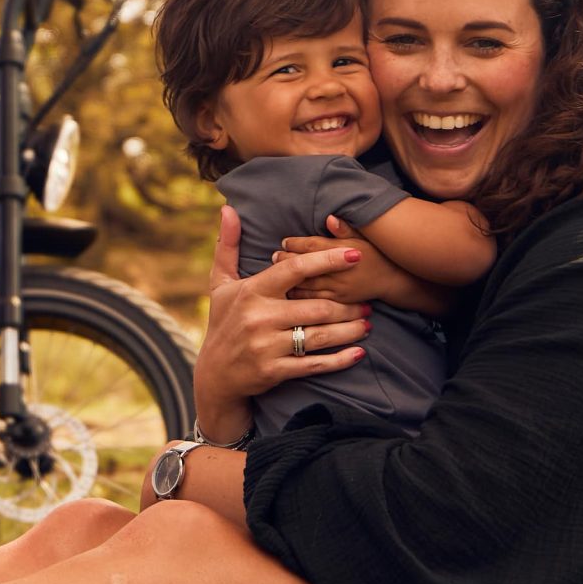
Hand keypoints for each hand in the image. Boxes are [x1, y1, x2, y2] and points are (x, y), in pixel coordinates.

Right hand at [193, 206, 369, 443]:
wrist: (214, 374)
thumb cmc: (223, 322)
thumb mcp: (219, 284)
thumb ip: (228, 246)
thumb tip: (228, 209)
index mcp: (252, 292)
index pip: (294, 270)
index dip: (326, 260)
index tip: (355, 254)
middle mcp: (260, 317)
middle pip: (316, 307)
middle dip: (347, 305)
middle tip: (367, 301)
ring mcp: (267, 346)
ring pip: (320, 335)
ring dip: (349, 330)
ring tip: (367, 323)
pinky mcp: (274, 371)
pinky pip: (314, 364)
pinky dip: (339, 360)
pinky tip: (358, 353)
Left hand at [281, 222, 401, 303]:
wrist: (393, 281)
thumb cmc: (377, 254)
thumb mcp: (364, 237)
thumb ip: (345, 229)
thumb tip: (329, 218)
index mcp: (342, 251)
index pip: (312, 246)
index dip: (295, 243)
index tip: (284, 241)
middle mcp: (338, 271)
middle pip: (305, 265)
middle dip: (287, 260)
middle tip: (275, 255)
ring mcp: (337, 289)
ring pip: (306, 284)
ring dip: (289, 278)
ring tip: (276, 273)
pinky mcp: (338, 302)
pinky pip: (314, 300)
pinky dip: (299, 296)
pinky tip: (288, 292)